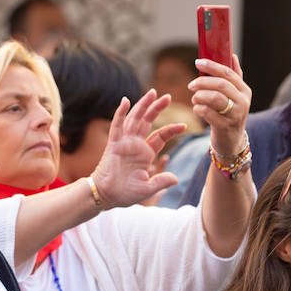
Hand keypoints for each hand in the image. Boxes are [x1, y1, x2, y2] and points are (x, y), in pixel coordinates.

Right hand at [87, 90, 184, 208]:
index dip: (171, 130)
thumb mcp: (148, 188)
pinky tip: (125, 101)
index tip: (184, 125)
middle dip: (157, 108)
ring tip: (152, 93)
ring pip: (134, 119)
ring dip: (142, 105)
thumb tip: (176, 179)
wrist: (106, 197)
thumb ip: (161, 181)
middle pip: (147, 121)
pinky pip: (117, 126)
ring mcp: (124, 143)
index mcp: (145, 154)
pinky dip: (120, 113)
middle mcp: (135, 145)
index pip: (160, 136)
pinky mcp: (114, 144)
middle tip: (167, 96)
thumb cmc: (125, 194)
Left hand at [189, 54, 250, 156]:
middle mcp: (243, 101)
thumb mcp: (235, 96)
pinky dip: (198, 109)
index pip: (228, 73)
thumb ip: (234, 76)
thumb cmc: (229, 114)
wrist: (231, 141)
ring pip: (214, 98)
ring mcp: (235, 114)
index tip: (198, 62)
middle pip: (221, 84)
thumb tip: (232, 55)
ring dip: (200, 96)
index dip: (212, 66)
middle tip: (191, 85)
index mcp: (245, 90)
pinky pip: (207, 112)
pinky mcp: (225, 126)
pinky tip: (197, 109)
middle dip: (203, 82)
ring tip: (195, 99)